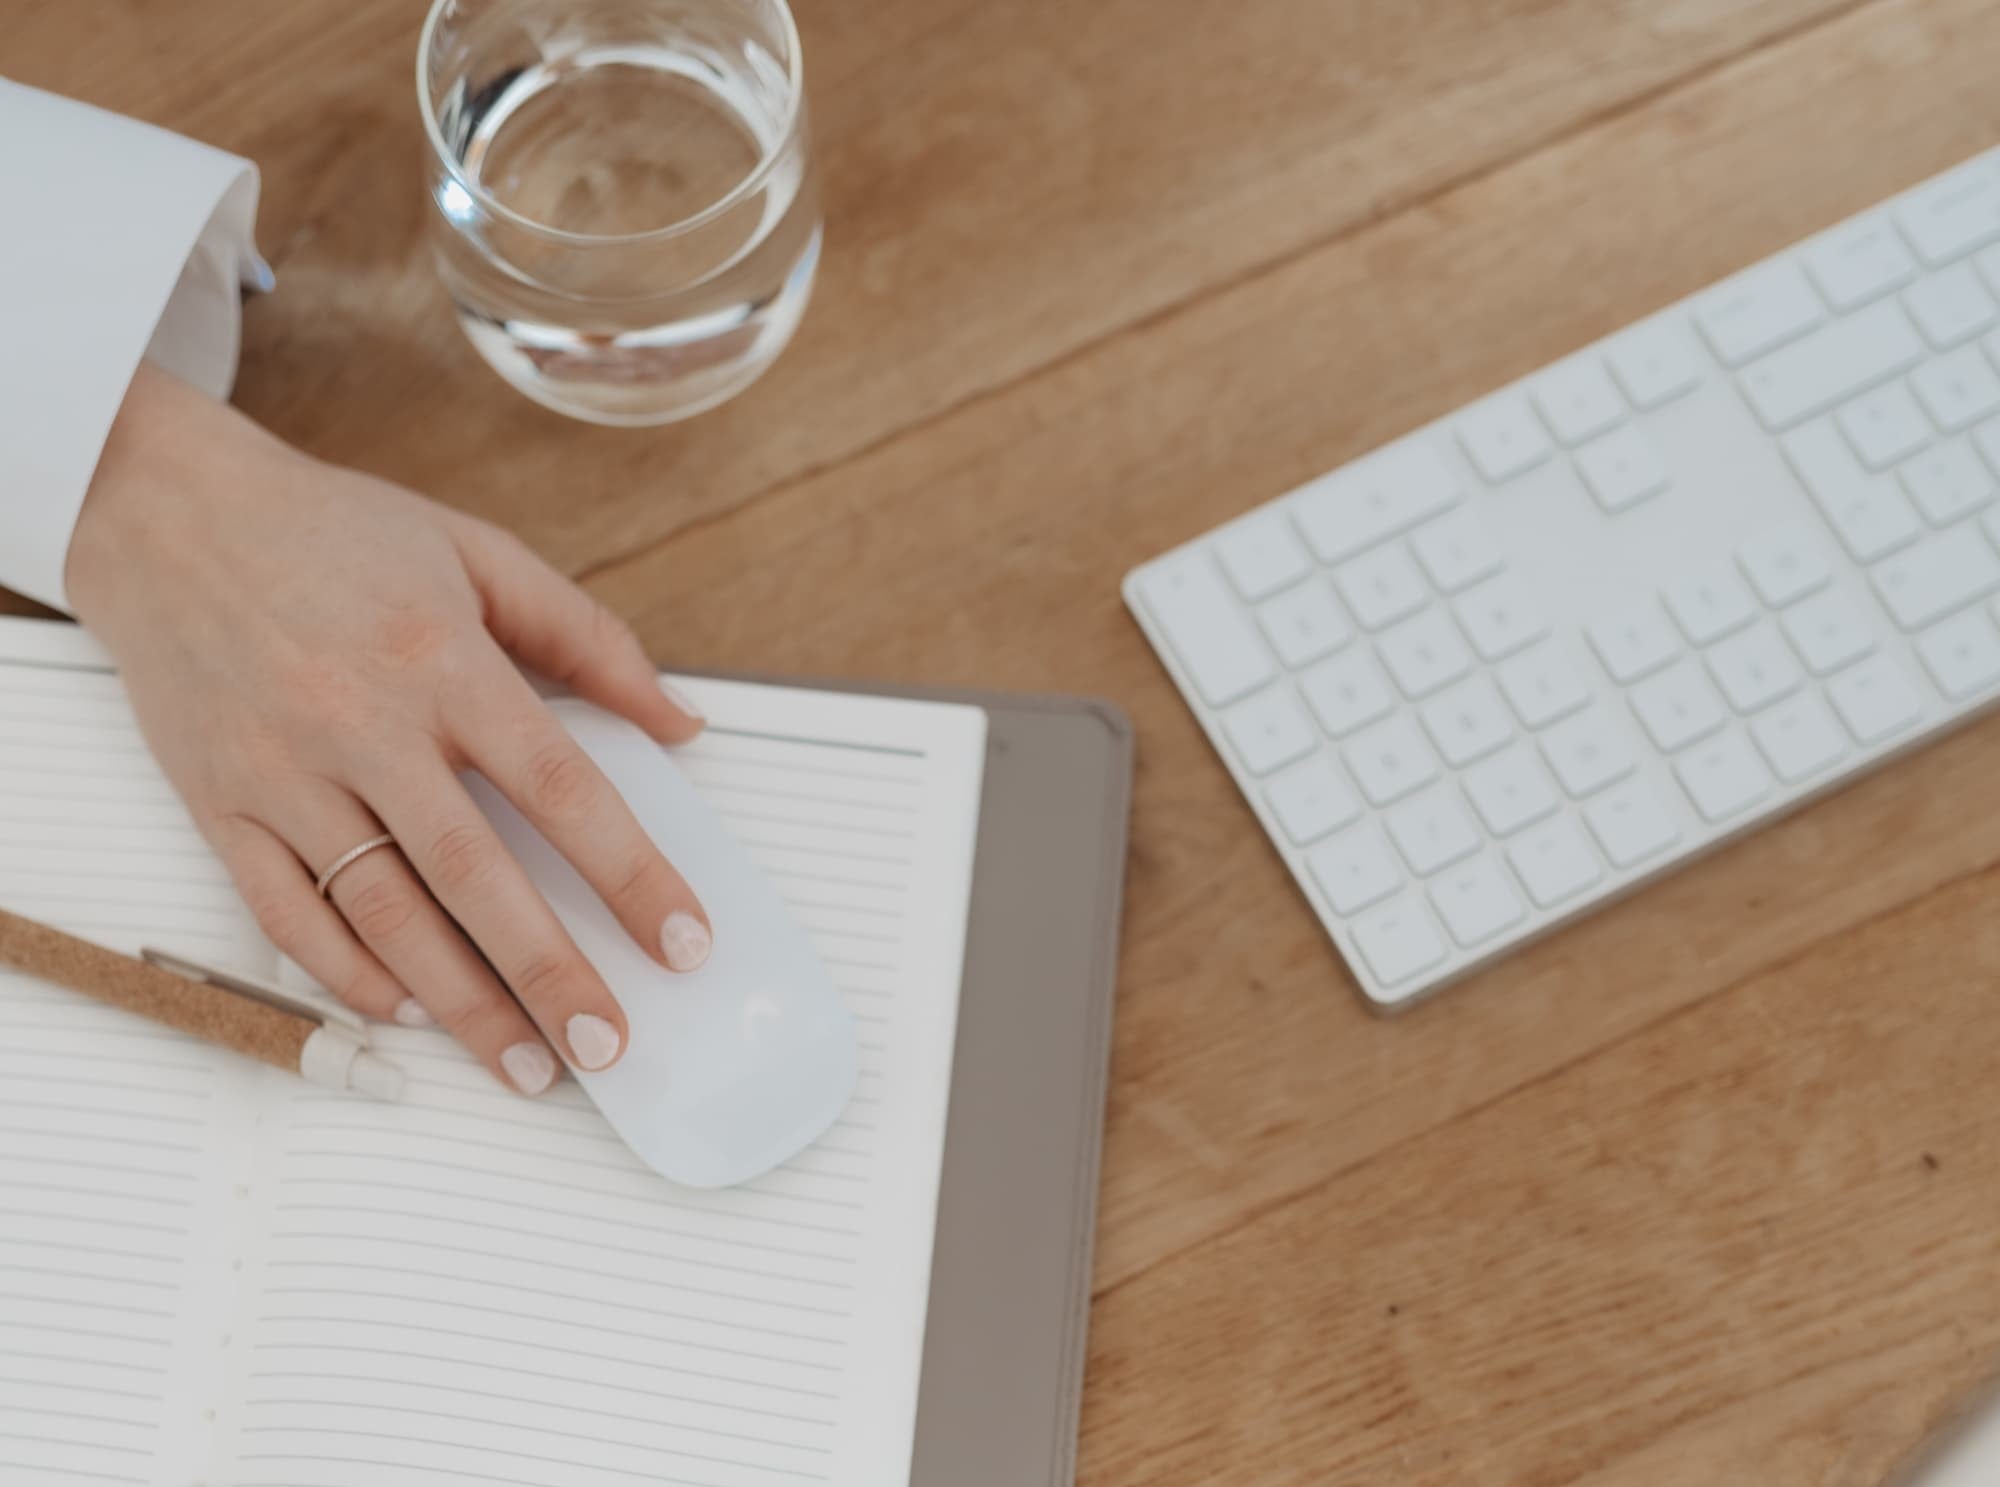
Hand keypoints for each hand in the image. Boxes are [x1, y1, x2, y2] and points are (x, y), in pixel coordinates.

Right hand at [65, 363, 712, 1094]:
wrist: (167, 513)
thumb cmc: (333, 534)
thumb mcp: (478, 554)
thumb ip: (589, 638)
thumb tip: (681, 722)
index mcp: (443, 660)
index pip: (561, 787)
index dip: (631, 873)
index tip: (683, 941)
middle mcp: (363, 724)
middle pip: (474, 874)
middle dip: (549, 972)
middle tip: (607, 1044)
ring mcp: (285, 774)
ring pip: (382, 914)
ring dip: (459, 1002)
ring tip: (525, 1062)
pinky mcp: (221, 806)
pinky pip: (284, 914)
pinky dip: (345, 974)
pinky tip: (404, 1012)